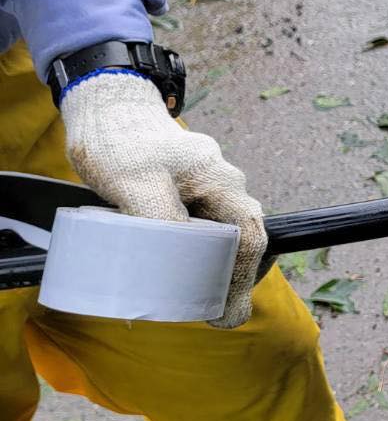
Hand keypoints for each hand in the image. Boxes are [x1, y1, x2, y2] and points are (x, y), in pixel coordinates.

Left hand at [60, 71, 266, 327]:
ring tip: (190, 297)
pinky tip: (173, 268)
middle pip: (240, 242)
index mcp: (222, 183)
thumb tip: (178, 262)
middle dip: (229, 281)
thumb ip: (161, 220)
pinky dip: (193, 254)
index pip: (249, 238)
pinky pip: (200, 229)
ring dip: (210, 269)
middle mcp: (223, 185)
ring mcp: (205, 188)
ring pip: (219, 237)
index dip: (242, 280)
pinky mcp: (184, 192)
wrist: (106, 106)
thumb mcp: (136, 184)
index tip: (226, 315)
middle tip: (209, 314)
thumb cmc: (122, 142)